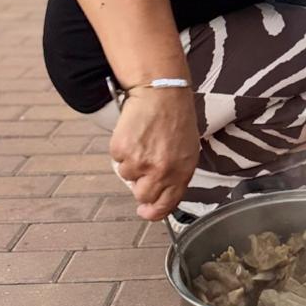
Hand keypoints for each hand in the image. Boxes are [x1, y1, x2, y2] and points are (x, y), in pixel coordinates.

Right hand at [109, 88, 200, 220]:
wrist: (162, 93)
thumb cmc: (176, 118)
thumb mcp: (188, 150)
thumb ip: (176, 174)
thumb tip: (161, 193)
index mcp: (182, 172)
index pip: (166, 205)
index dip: (153, 212)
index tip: (145, 212)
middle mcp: (162, 171)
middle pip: (142, 195)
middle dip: (140, 184)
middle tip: (144, 164)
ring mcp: (141, 162)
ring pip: (127, 176)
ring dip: (131, 162)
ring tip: (143, 141)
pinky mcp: (123, 151)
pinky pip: (117, 160)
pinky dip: (122, 149)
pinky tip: (134, 134)